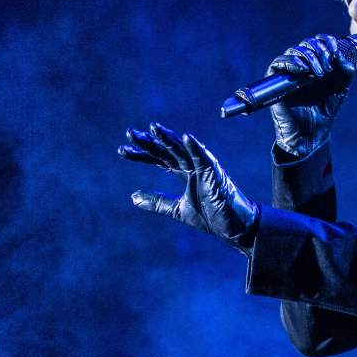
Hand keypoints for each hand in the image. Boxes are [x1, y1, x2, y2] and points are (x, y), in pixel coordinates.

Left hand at [118, 122, 257, 250]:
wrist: (234, 228)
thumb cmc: (211, 216)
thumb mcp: (177, 209)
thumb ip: (157, 202)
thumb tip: (132, 197)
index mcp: (184, 172)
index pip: (158, 158)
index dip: (141, 154)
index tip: (122, 150)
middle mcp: (192, 166)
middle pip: (166, 149)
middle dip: (149, 141)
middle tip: (130, 133)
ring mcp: (204, 167)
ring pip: (182, 149)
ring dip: (168, 138)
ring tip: (153, 128)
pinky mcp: (216, 173)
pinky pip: (204, 157)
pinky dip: (195, 147)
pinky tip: (185, 137)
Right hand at [241, 33, 356, 157]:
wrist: (310, 134)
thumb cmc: (324, 112)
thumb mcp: (340, 88)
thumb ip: (344, 71)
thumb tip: (340, 54)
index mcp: (316, 64)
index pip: (318, 42)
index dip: (326, 41)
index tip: (335, 50)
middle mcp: (302, 66)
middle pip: (306, 44)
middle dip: (319, 51)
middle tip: (328, 67)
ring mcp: (288, 72)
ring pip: (293, 50)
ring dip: (309, 57)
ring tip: (319, 73)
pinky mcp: (275, 81)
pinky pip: (278, 63)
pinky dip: (291, 62)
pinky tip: (303, 70)